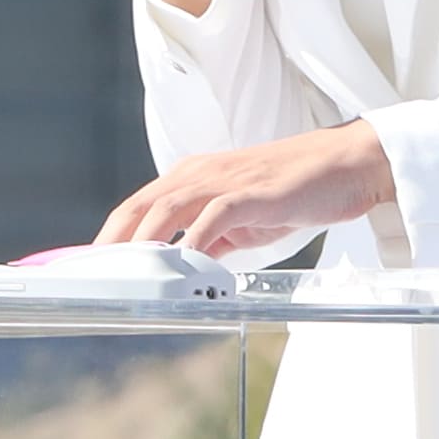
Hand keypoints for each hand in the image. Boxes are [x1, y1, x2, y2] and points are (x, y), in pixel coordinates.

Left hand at [98, 122, 392, 255]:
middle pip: (141, 204)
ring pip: (168, 207)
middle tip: (93, 273)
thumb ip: (214, 239)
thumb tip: (189, 266)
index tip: (93, 263)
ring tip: (125, 273)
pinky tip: (183, 266)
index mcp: (196, 177)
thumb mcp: (244, 219)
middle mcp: (202, 173)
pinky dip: (193, 242)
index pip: (141, 205)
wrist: (345, 165)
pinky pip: (213, 218)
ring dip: (142, 242)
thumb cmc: (295, 190)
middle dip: (113, 240)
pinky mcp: (252, 192)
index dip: (113, 233)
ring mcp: (226, 180)